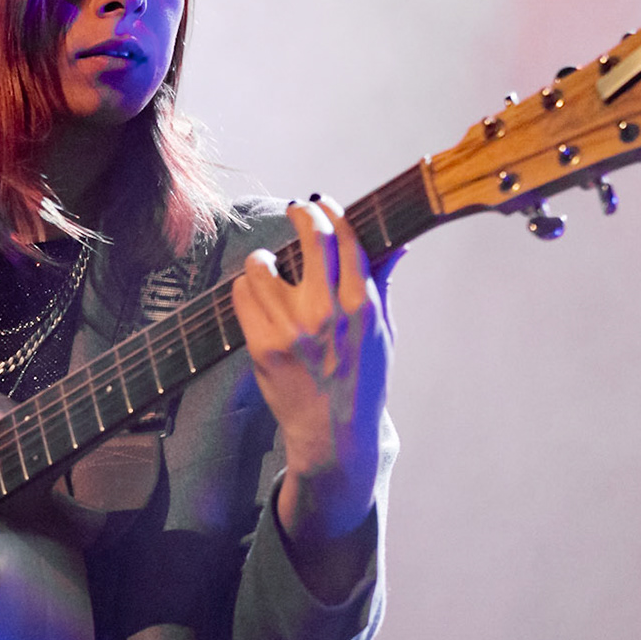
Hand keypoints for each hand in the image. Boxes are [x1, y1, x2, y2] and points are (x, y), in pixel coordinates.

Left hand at [232, 198, 400, 596]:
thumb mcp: (383, 334)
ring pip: (263, 264)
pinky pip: (242, 295)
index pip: (346, 238)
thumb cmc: (363, 382)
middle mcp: (329, 313)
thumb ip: (382, 286)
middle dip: (302, 215)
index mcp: (364, 306)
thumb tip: (397, 246)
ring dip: (264, 259)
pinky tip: (256, 296)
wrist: (334, 437)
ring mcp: (292, 329)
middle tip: (297, 211)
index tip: (322, 203)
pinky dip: (247, 289)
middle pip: (311, 237)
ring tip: (269, 268)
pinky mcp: (262, 346)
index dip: (331, 211)